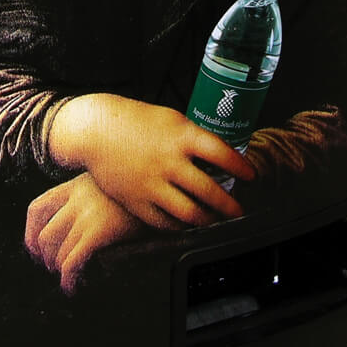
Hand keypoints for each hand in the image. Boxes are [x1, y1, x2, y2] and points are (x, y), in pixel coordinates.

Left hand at [24, 174, 142, 292]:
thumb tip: (76, 228)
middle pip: (44, 235)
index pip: (37, 209)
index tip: (37, 250)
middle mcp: (76, 197)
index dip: (30, 234)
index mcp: (75, 184)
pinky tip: (73, 287)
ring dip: (59, 271)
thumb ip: (90, 197)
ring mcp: (87, 214)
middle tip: (55, 268)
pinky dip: (68, 279)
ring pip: (57, 252)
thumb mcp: (109, 183)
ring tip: (69, 279)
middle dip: (46, 259)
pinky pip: (72, 262)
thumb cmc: (142, 192)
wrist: (165, 188)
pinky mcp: (99, 231)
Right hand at [48, 93, 255, 229]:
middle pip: (209, 191)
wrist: (95, 129)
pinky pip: (164, 222)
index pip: (221, 154)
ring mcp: (152, 183)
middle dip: (230, 206)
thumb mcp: (171, 119)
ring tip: (215, 220)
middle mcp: (168, 161)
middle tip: (238, 210)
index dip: (240, 167)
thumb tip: (219, 157)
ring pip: (189, 213)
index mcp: (181, 136)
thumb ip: (193, 139)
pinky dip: (180, 226)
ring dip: (208, 220)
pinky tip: (187, 223)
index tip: (251, 175)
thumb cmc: (135, 121)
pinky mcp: (136, 200)